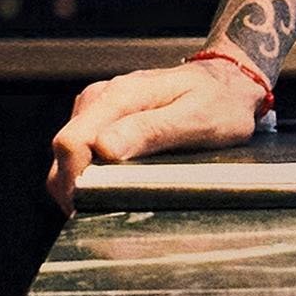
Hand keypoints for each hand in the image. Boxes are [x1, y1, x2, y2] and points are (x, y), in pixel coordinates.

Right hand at [48, 54, 261, 212]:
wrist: (231, 80)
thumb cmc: (220, 100)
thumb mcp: (197, 119)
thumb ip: (151, 131)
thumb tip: (104, 149)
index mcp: (122, 95)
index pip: (71, 142)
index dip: (75, 182)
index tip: (92, 208)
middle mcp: (105, 96)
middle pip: (64, 151)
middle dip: (74, 188)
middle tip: (101, 215)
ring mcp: (103, 105)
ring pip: (69, 154)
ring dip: (80, 183)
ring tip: (108, 204)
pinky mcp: (106, 116)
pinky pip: (83, 150)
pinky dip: (89, 174)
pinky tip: (111, 186)